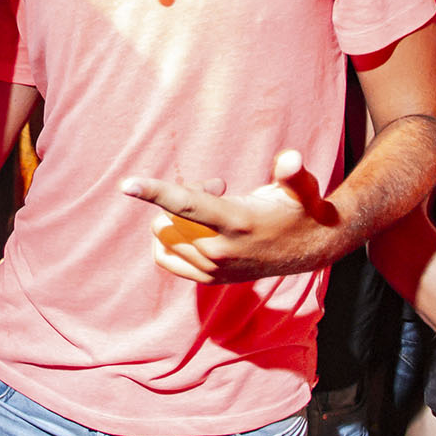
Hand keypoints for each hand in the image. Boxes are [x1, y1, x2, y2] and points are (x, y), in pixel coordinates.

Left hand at [121, 151, 339, 283]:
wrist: (310, 249)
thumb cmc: (300, 209)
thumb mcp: (301, 188)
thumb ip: (293, 173)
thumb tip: (291, 157)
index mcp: (235, 222)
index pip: (184, 204)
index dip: (154, 192)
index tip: (125, 184)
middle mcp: (219, 250)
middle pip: (169, 218)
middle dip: (184, 196)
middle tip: (217, 186)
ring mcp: (212, 268)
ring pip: (167, 236)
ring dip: (179, 218)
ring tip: (211, 207)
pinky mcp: (209, 278)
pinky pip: (167, 259)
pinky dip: (171, 238)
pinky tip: (194, 226)